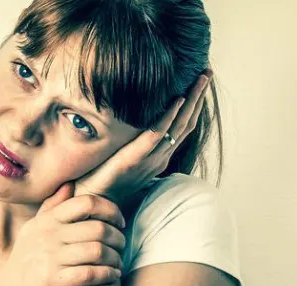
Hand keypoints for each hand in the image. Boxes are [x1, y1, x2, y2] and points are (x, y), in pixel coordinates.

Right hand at [0, 182, 127, 285]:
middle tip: (123, 245)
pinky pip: (90, 274)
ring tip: (119, 262)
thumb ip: (52, 207)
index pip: (86, 203)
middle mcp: (48, 237)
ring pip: (97, 251)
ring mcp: (49, 259)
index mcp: (47, 221)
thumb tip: (69, 183)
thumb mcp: (33, 230)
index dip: (110, 210)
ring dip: (115, 257)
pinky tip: (113, 275)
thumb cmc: (26, 261)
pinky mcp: (52, 282)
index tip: (119, 222)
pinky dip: (108, 274)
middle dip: (118, 237)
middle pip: (98, 228)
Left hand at [72, 70, 212, 209]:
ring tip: (200, 78)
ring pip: (179, 126)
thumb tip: (129, 114)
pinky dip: (168, 117)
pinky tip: (177, 99)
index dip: (194, 104)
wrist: (89, 204)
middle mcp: (159, 157)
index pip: (183, 126)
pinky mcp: (134, 160)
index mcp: (158, 156)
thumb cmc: (101, 180)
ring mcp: (149, 159)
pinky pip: (155, 135)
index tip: (200, 80)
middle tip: (207, 71)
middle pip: (187, 122)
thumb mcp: (121, 155)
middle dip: (198, 96)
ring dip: (191, 100)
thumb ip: (130, 139)